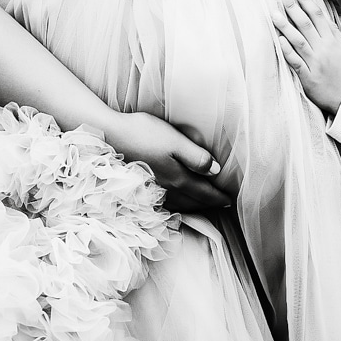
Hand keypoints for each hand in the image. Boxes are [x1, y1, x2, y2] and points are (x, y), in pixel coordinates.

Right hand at [103, 111, 230, 212]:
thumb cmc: (143, 134)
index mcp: (178, 179)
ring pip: (181, 205)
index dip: (219, 197)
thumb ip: (196, 157)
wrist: (108, 137)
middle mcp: (167, 190)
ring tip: (204, 206)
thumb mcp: (175, 140)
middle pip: (194, 202)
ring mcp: (153, 191)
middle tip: (223, 205)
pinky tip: (176, 203)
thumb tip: (216, 171)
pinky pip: (166, 204)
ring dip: (195, 207)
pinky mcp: (142, 188)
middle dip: (210, 204)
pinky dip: (178, 206)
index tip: (231, 201)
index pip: (205, 193)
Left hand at [272, 0, 340, 115]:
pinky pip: (296, 61)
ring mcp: (316, 62)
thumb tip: (321, 17)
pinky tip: (279, 39)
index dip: (306, 2)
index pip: (318, 16)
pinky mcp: (309, 76)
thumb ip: (332, 33)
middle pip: (306, 24)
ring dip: (285, 26)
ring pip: (299, 40)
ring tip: (273, 13)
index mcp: (333, 40)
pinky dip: (288, 50)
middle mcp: (324, 48)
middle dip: (293, 8)